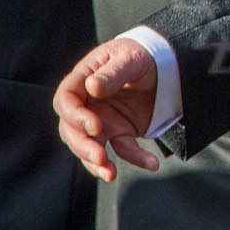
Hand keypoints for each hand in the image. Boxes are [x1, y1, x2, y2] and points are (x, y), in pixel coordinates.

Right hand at [54, 38, 160, 182]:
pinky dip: (136, 158)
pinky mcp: (120, 132)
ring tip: (110, 174)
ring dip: (97, 163)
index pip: (65, 100)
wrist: (163, 66)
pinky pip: (123, 149)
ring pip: (89, 147)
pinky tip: (152, 163)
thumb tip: (92, 86)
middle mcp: (87, 104)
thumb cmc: (140, 55)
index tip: (95, 126)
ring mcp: (101, 121)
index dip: (75, 116)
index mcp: (82, 81)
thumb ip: (113, 72)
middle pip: (71, 130)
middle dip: (83, 146)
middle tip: (100, 157)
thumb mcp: (130, 58)